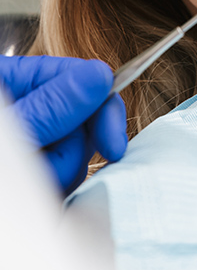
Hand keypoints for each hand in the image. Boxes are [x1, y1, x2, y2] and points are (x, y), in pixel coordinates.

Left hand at [0, 55, 126, 194]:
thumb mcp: (10, 131)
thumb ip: (52, 106)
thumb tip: (101, 75)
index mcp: (18, 80)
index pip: (81, 78)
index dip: (104, 109)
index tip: (114, 145)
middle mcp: (30, 105)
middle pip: (83, 119)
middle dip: (72, 152)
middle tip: (47, 173)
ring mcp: (34, 137)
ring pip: (75, 153)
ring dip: (58, 175)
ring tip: (26, 186)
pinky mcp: (35, 167)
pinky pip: (64, 176)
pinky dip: (54, 189)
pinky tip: (32, 194)